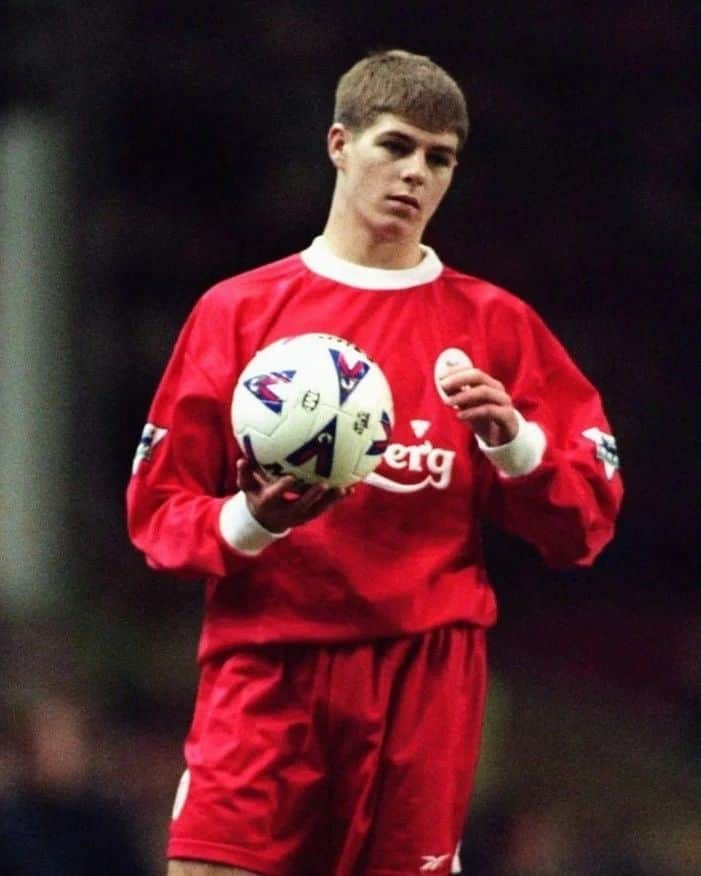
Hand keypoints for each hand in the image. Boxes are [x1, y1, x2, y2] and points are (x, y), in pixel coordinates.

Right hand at [236, 458, 350, 532]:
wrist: (264, 520)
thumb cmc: (256, 494)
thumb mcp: (247, 485)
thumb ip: (245, 472)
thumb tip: (243, 458)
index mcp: (268, 503)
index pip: (274, 496)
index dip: (283, 488)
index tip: (291, 477)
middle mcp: (285, 513)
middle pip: (300, 507)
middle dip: (312, 497)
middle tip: (324, 485)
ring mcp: (299, 517)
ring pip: (317, 510)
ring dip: (330, 501)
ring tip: (344, 489)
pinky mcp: (310, 516)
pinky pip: (325, 508)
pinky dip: (337, 500)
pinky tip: (351, 488)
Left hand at [439, 366, 518, 446]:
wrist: (503, 439)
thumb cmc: (484, 420)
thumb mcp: (468, 407)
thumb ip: (457, 395)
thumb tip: (442, 385)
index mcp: (488, 383)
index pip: (472, 371)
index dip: (456, 371)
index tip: (440, 376)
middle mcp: (497, 389)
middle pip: (478, 376)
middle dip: (458, 379)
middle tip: (442, 385)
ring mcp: (504, 401)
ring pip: (484, 392)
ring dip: (463, 395)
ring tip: (447, 402)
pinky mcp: (507, 416)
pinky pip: (489, 410)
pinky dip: (472, 411)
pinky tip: (459, 415)